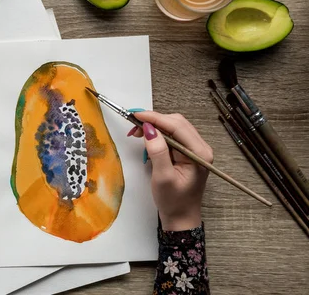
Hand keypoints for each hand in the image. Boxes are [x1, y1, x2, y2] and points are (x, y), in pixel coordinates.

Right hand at [127, 112, 212, 230]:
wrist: (181, 218)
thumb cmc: (173, 201)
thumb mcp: (163, 178)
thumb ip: (158, 152)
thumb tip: (149, 129)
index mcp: (199, 153)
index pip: (177, 126)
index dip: (155, 118)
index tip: (135, 115)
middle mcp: (200, 147)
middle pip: (176, 123)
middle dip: (154, 120)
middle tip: (132, 125)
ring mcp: (194, 149)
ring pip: (173, 127)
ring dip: (155, 126)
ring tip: (136, 132)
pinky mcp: (186, 152)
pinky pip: (172, 135)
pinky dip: (158, 134)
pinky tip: (146, 138)